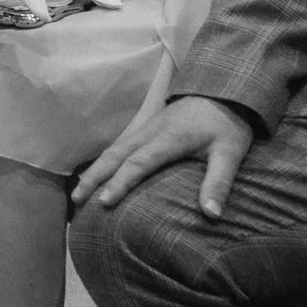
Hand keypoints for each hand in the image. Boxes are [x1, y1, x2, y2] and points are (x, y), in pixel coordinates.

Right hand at [73, 96, 254, 217]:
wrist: (224, 91)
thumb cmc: (227, 125)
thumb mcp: (230, 153)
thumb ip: (219, 182)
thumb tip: (212, 215)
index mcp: (168, 138)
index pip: (138, 162)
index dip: (119, 183)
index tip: (103, 202)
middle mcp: (150, 131)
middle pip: (115, 155)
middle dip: (93, 177)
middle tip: (76, 200)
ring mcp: (146, 128)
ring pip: (113, 149)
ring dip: (94, 169)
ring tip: (78, 191)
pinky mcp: (147, 128)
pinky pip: (119, 145)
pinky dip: (104, 161)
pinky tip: (97, 172)